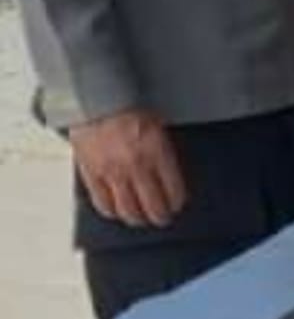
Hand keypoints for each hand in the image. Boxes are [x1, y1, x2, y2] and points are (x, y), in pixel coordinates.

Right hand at [69, 109, 187, 228]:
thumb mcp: (159, 127)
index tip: (177, 205)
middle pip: (153, 207)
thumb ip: (164, 153)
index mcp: (158, 153)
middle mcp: (137, 167)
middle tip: (162, 218)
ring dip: (137, 218)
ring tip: (140, 218)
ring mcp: (112, 173)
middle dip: (161, 216)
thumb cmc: (129, 108)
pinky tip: (116, 211)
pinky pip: (102, 203)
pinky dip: (111, 211)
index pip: (174, 191)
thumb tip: (170, 178)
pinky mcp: (91, 175)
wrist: (97, 99)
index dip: (177, 202)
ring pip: (128, 210)